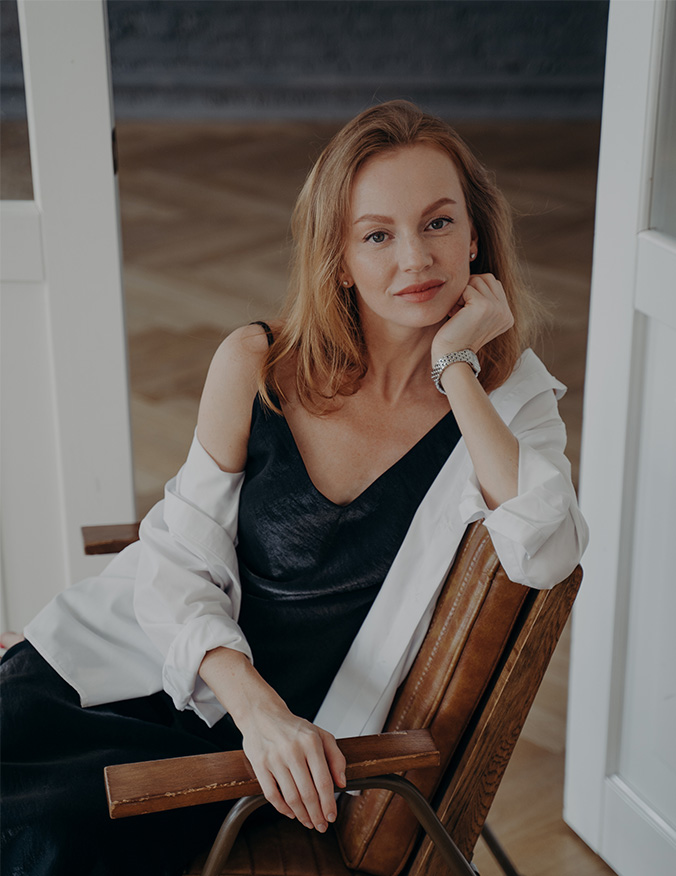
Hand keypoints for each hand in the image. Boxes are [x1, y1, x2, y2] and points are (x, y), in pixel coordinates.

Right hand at [238, 701, 346, 831]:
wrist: (262, 714)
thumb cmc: (294, 728)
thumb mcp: (320, 734)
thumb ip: (336, 757)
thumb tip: (342, 783)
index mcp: (311, 742)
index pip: (323, 781)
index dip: (329, 803)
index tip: (332, 816)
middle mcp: (293, 750)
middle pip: (308, 793)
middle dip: (316, 814)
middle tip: (321, 825)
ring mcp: (274, 758)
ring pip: (291, 796)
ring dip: (302, 815)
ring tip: (308, 822)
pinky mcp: (260, 765)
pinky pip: (271, 794)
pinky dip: (282, 808)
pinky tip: (291, 812)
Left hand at [431, 273, 513, 362]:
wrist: (451, 357)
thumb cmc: (457, 337)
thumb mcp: (476, 318)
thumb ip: (484, 300)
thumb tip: (476, 277)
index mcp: (507, 316)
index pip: (493, 283)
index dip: (475, 291)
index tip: (465, 312)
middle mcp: (506, 312)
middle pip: (487, 278)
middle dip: (470, 288)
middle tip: (460, 309)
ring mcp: (497, 308)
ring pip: (477, 280)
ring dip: (462, 294)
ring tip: (458, 312)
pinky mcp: (484, 306)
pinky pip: (467, 287)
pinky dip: (457, 299)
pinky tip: (454, 314)